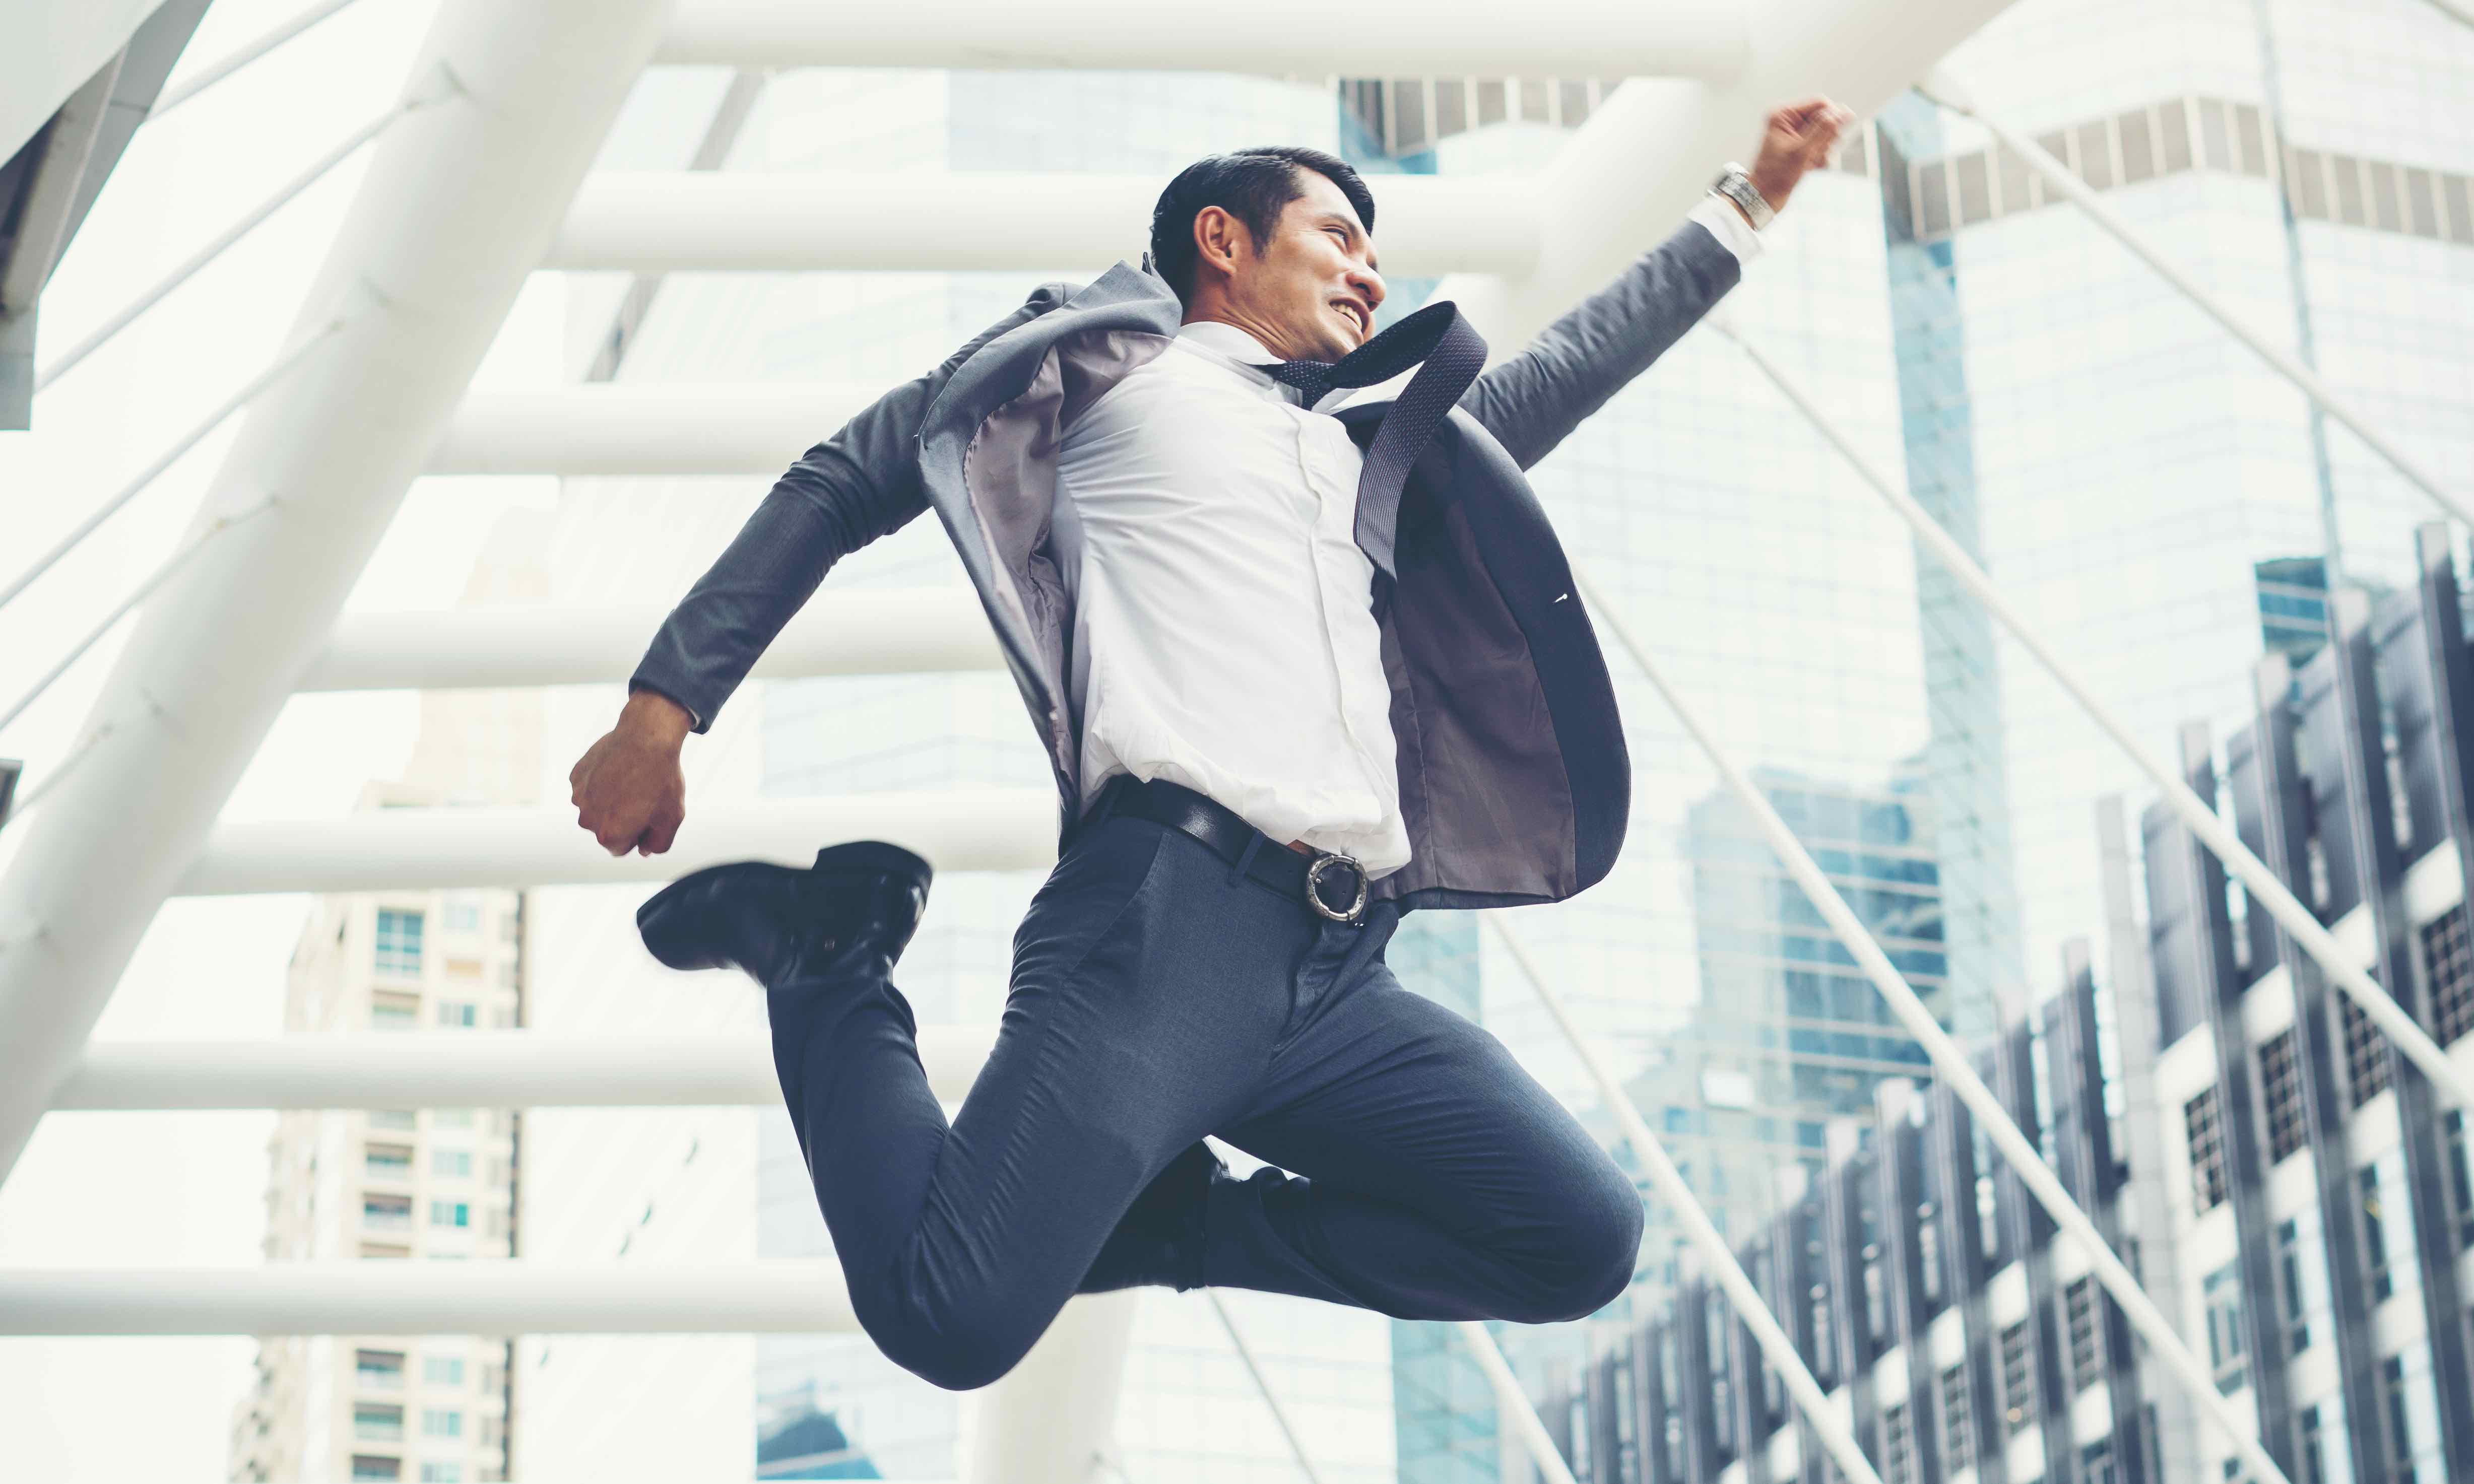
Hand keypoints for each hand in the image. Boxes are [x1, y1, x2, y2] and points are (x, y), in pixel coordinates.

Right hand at [570, 688, 692, 856]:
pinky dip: (601, 781)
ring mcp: (579, 796)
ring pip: (596, 807)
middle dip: (621, 818)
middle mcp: (587, 820)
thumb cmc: (662, 779)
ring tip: (630, 780)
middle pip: (606, 828)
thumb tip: (643, 850)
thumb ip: (658, 844)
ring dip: (609, 800)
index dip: (638, 832)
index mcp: (609, 835)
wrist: (647, 736)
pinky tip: (618, 768)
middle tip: (641, 795)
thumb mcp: (671, 818)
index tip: (648, 812)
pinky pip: (589, 787)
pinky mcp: (576, 775)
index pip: (621, 848)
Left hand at [1748, 96, 1854, 214]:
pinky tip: (1810, 168)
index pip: (1820, 103)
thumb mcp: (1802, 152)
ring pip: (1825, 135)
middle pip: (1824, 119)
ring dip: (1823, 151)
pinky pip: (1820, 146)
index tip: (1835, 137)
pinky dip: (1820, 158)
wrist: (1763, 198)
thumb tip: (1843, 112)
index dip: (1832, 118)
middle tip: (1815, 154)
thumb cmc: (1775, 176)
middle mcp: (1789, 121)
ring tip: (1810, 164)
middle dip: (1826, 139)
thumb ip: (1824, 130)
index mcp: (1784, 115)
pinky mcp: (1800, 147)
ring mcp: (1795, 134)